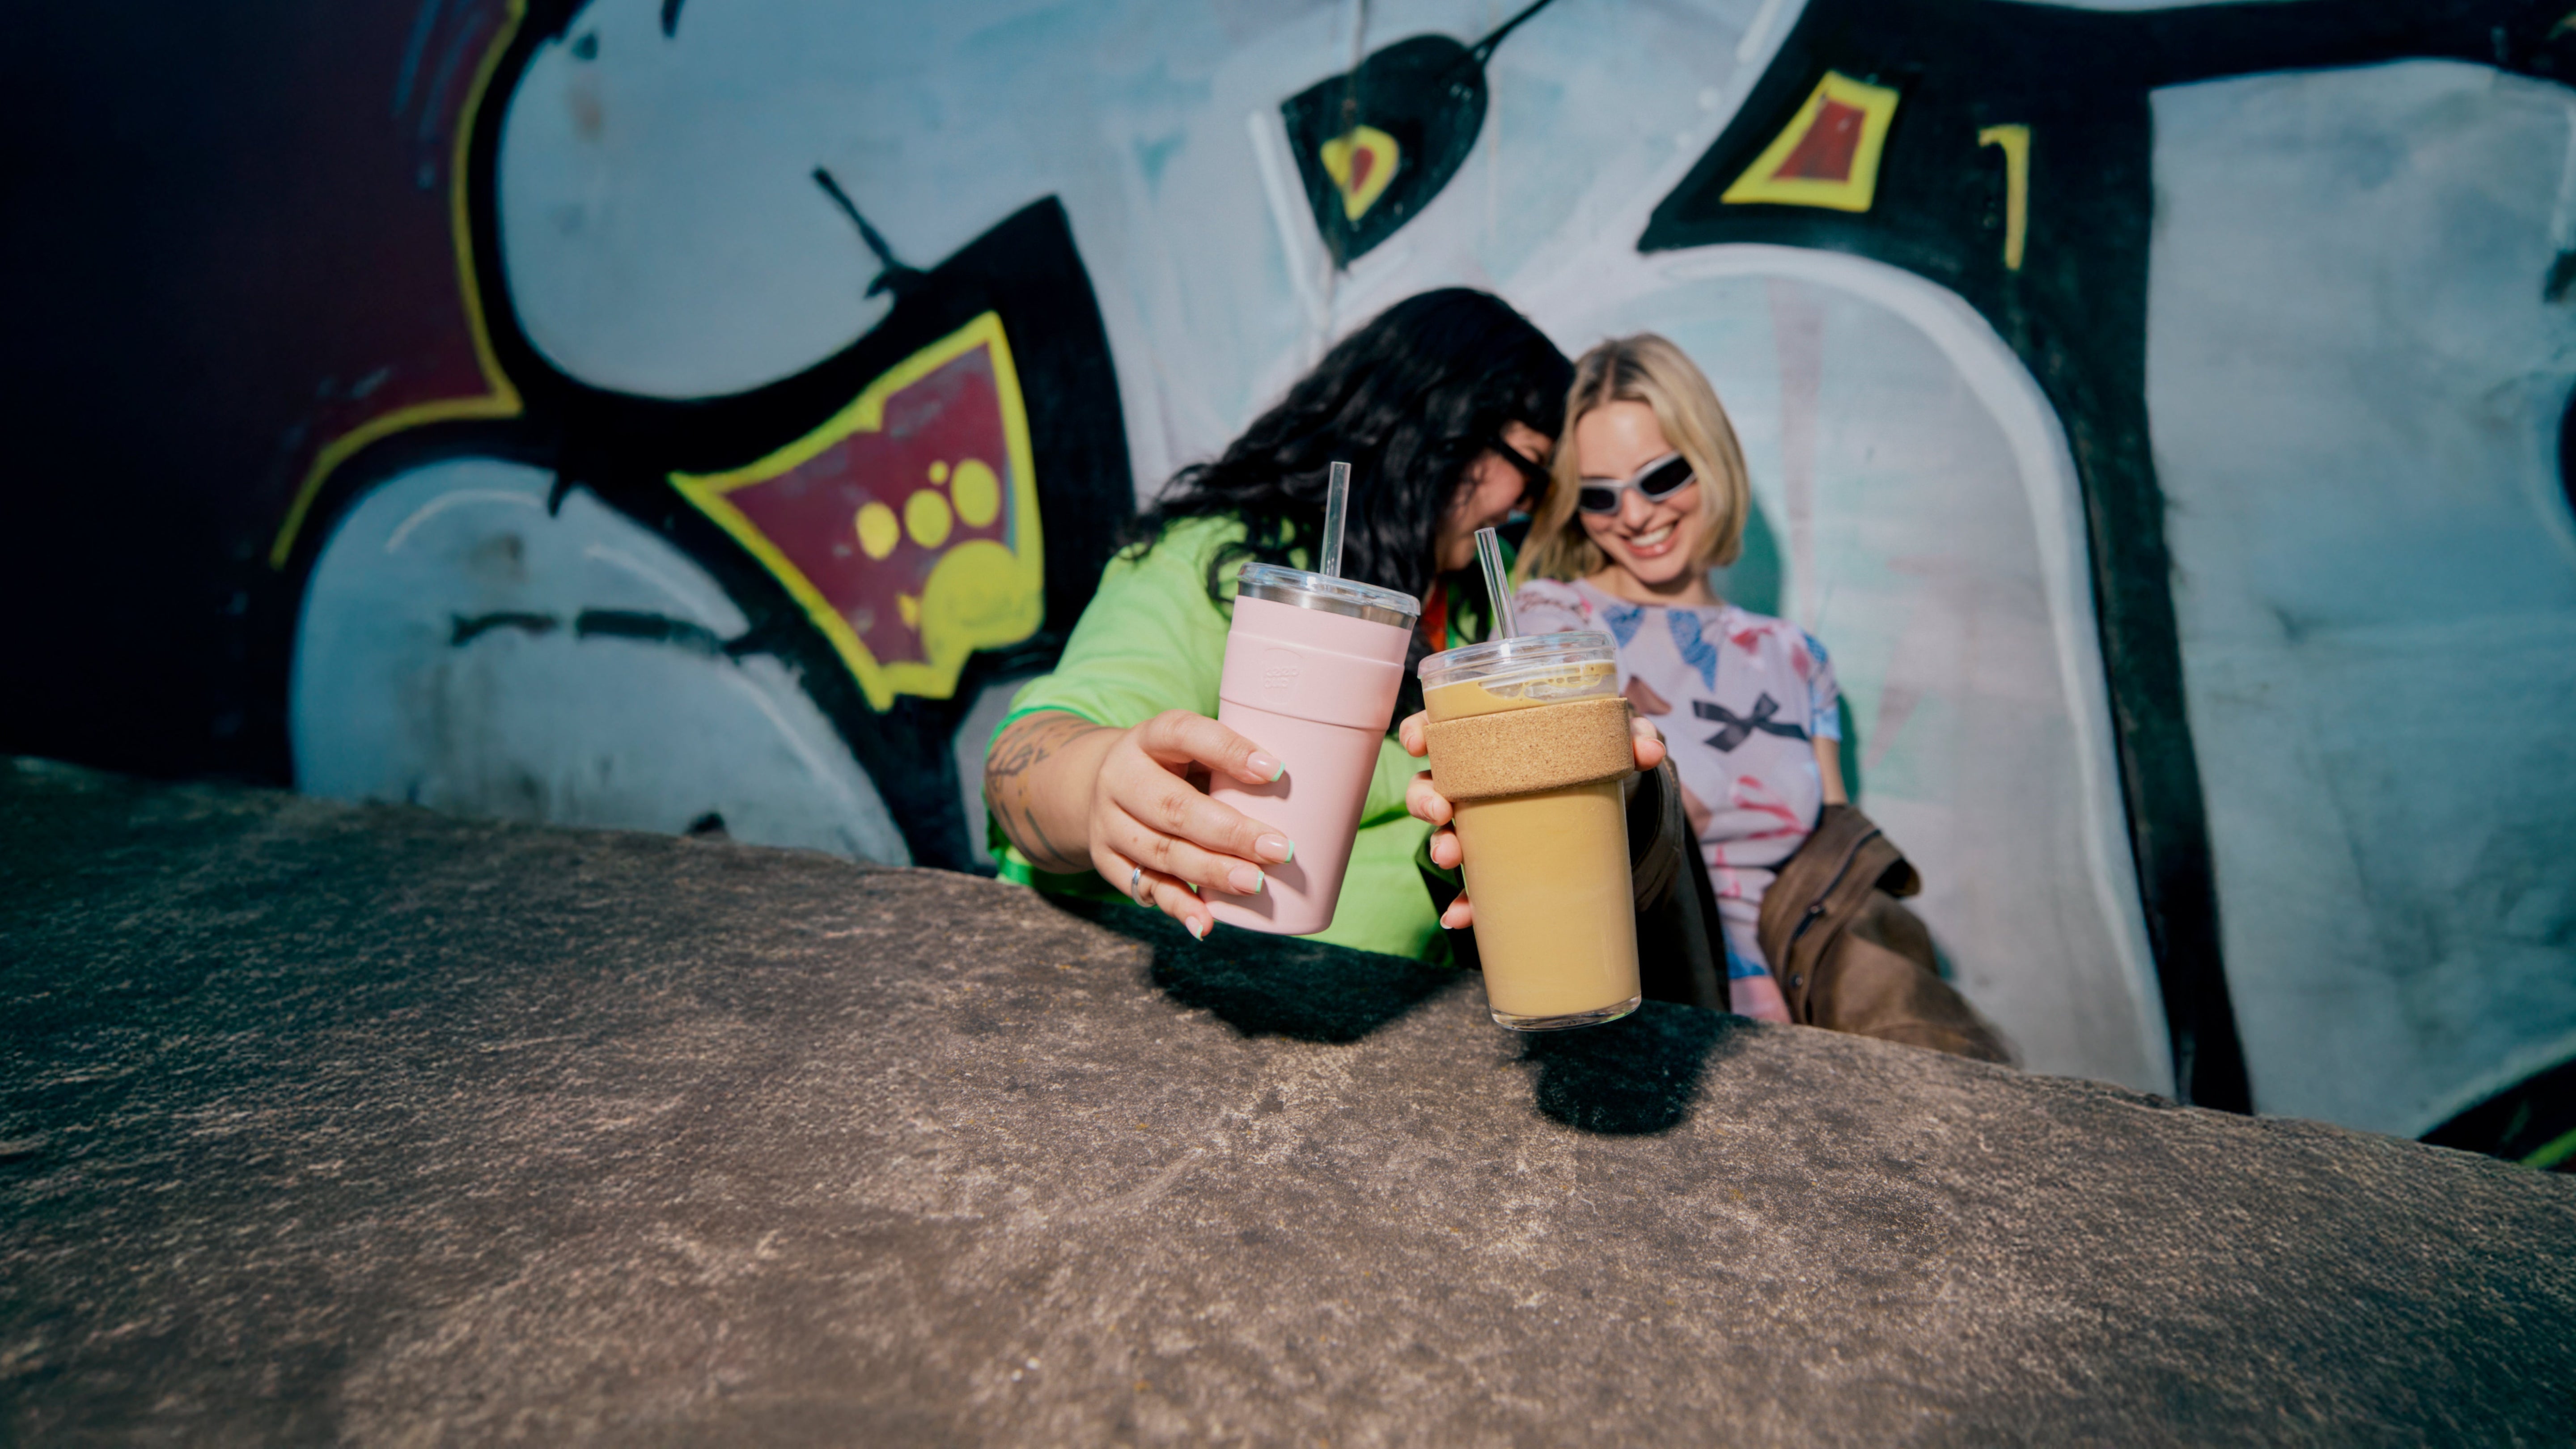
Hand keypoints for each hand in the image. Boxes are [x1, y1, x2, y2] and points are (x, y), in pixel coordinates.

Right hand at [1089, 710, 1297, 938]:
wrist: (1099, 784)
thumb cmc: (1173, 767)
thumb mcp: (1191, 749)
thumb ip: (1231, 764)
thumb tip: (1317, 793)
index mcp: (1150, 738)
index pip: (1184, 734)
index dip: (1229, 751)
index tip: (1276, 771)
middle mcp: (1121, 777)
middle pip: (1173, 807)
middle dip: (1230, 833)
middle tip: (1280, 850)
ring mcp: (1108, 821)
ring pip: (1160, 851)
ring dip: (1210, 872)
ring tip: (1255, 883)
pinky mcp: (1106, 860)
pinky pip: (1144, 887)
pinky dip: (1178, 907)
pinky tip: (1206, 922)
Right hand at [1400, 709, 1665, 929]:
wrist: (1615, 805)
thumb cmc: (1595, 758)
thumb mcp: (1612, 742)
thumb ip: (1632, 735)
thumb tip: (1648, 749)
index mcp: (1491, 744)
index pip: (1442, 732)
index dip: (1421, 732)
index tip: (1420, 741)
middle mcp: (1477, 785)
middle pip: (1431, 786)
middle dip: (1424, 798)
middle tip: (1441, 809)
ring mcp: (1485, 828)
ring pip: (1443, 834)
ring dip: (1440, 847)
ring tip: (1450, 857)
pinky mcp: (1502, 865)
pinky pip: (1473, 889)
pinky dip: (1464, 904)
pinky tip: (1460, 917)